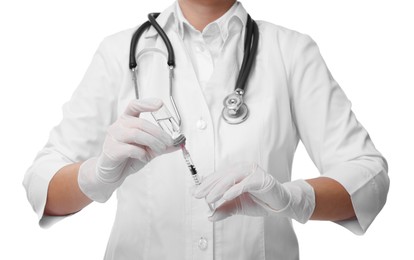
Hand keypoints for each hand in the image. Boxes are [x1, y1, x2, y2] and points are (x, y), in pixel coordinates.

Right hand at [78, 98, 177, 201]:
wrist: (113, 173)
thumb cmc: (129, 157)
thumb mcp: (149, 149)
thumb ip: (162, 145)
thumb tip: (179, 143)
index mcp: (127, 121)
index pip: (134, 106)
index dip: (146, 103)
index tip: (160, 104)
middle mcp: (118, 126)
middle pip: (141, 123)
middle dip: (158, 133)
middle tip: (168, 142)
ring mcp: (113, 137)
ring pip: (136, 134)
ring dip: (153, 142)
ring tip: (159, 150)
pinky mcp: (111, 150)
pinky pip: (130, 148)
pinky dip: (142, 153)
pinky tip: (143, 157)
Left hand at [193, 163, 314, 222]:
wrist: (279, 204)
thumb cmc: (259, 201)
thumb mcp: (237, 206)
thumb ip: (223, 209)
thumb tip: (209, 216)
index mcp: (236, 171)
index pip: (218, 176)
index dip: (205, 184)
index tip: (194, 192)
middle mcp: (243, 168)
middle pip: (222, 175)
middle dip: (209, 186)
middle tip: (198, 195)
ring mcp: (252, 171)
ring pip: (231, 177)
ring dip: (219, 188)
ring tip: (209, 198)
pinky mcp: (261, 179)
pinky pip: (245, 183)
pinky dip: (235, 189)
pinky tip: (225, 196)